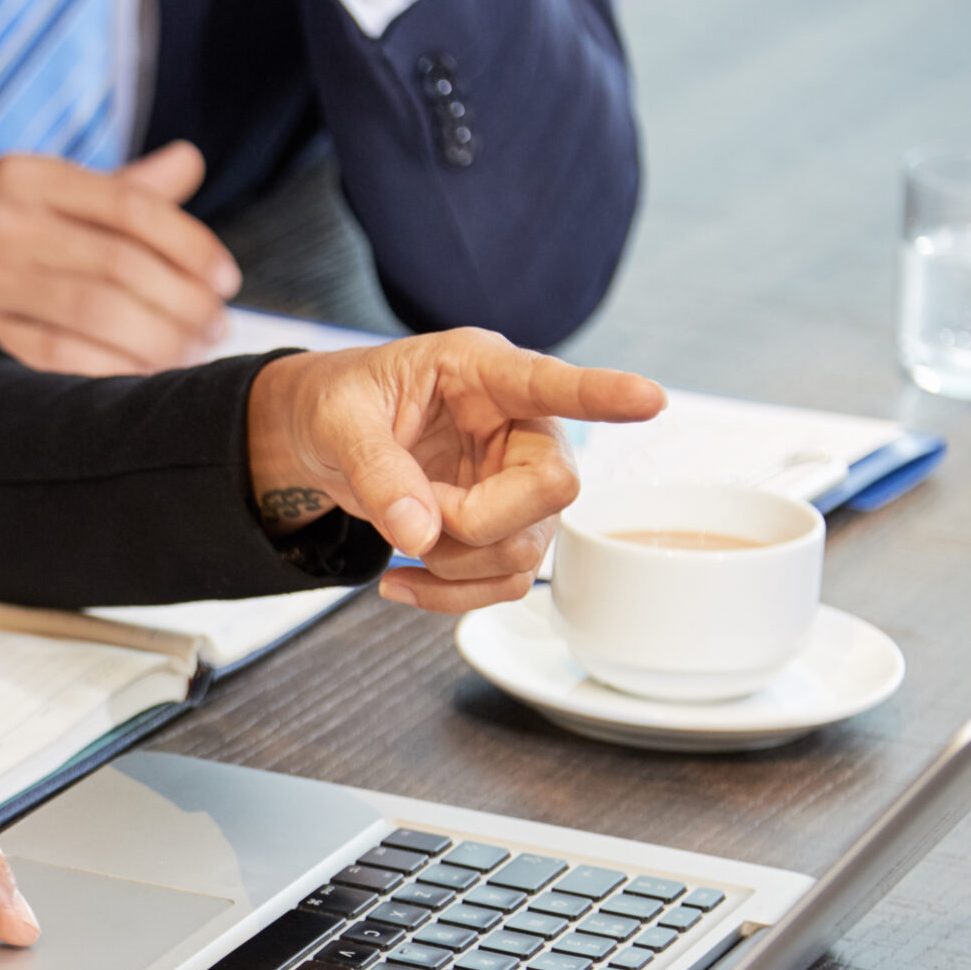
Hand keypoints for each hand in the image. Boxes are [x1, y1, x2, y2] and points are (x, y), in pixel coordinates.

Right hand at [0, 143, 240, 375]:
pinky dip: (114, 376)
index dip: (191, 246)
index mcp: (21, 177)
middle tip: (215, 327)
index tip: (227, 280)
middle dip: (183, 304)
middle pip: (120, 268)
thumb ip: (113, 191)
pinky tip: (143, 382)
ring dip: (159, 344)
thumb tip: (189, 162)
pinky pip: (61, 364)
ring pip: (96, 318)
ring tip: (190, 355)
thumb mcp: (36, 200)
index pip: (130, 208)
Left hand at [246, 330, 668, 613]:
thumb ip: (377, 470)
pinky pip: (502, 583)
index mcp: (482, 373)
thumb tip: (420, 535)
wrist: (320, 437)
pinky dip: (447, 596)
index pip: (552, 383)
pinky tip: (399, 582)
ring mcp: (517, 484)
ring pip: (526, 550)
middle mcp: (519, 427)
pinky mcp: (502, 530)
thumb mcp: (340, 421)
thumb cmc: (339, 404)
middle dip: (478, 522)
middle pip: (553, 488)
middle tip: (414, 512)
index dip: (602, 394)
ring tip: (399, 535)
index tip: (649, 398)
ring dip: (455, 564)